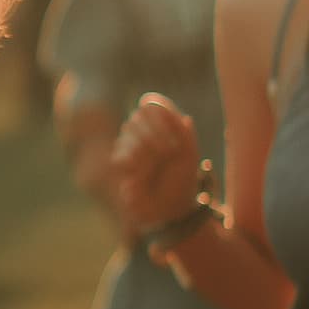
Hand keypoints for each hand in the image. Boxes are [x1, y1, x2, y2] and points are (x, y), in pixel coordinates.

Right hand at [111, 94, 203, 231]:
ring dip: (144, 151)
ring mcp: (130, 147)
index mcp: (162, 128)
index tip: (173, 134)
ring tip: (155, 166)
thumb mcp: (188, 152)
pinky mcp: (120, 163)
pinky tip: (141, 174)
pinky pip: (119, 154)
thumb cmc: (183, 179)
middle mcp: (144, 133)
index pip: (149, 106)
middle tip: (167, 153)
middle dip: (154, 136)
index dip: (159, 119)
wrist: (172, 207)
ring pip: (126, 135)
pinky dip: (133, 163)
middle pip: (136, 118)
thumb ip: (178, 126)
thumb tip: (152, 101)